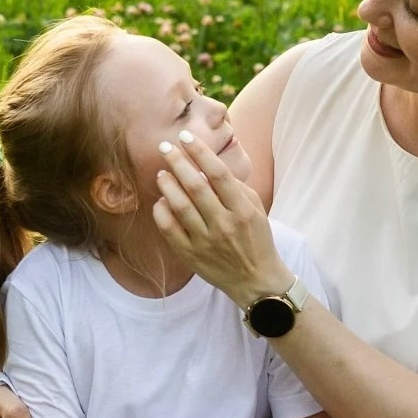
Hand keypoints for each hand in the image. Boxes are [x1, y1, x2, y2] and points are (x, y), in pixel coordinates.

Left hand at [153, 130, 286, 307]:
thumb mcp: (256, 209)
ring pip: (180, 206)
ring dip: (167, 184)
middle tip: (164, 147)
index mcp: (242, 210)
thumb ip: (235, 187)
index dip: (200, 152)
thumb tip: (207, 167)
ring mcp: (206, 241)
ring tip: (161, 173)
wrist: (256, 280)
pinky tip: (161, 200)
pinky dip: (161, 211)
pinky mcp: (191, 255)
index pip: (218, 173)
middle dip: (177, 162)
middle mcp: (224, 224)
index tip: (185, 137)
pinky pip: (169, 229)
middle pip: (196, 185)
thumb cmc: (256, 239)